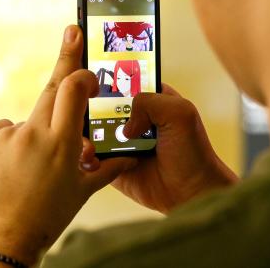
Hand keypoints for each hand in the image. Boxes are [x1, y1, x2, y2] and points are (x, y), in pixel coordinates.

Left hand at [0, 26, 136, 265]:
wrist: (1, 240)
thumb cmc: (46, 217)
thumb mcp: (82, 192)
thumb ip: (108, 167)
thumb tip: (130, 156)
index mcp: (62, 144)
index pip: (73, 89)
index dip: (82, 72)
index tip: (86, 64)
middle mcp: (32, 134)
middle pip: (50, 88)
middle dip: (65, 60)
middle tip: (72, 30)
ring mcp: (3, 136)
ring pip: (26, 121)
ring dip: (32, 135)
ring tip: (26, 169)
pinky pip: (1, 130)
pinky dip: (8, 142)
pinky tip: (7, 168)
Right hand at [93, 85, 237, 213]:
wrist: (191, 193)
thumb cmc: (193, 153)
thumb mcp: (180, 113)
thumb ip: (151, 102)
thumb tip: (124, 123)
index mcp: (148, 99)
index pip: (120, 80)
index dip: (103, 75)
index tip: (86, 75)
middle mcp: (131, 118)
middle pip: (99, 103)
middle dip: (85, 104)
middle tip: (75, 107)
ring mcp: (118, 141)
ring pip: (90, 130)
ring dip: (84, 132)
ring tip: (86, 137)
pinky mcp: (111, 164)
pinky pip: (91, 157)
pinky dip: (86, 156)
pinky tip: (91, 158)